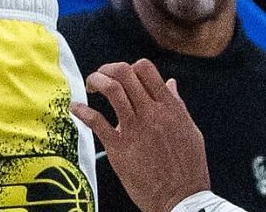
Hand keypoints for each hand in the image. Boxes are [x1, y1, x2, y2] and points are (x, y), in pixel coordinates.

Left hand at [72, 60, 210, 211]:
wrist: (181, 199)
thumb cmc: (188, 168)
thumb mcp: (190, 131)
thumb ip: (178, 105)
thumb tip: (170, 84)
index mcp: (170, 107)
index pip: (146, 69)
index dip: (131, 67)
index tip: (124, 77)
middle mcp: (152, 113)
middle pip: (125, 73)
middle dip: (108, 69)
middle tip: (101, 77)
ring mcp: (135, 129)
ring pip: (112, 89)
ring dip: (96, 81)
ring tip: (91, 86)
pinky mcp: (120, 148)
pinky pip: (97, 121)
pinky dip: (82, 111)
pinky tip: (75, 108)